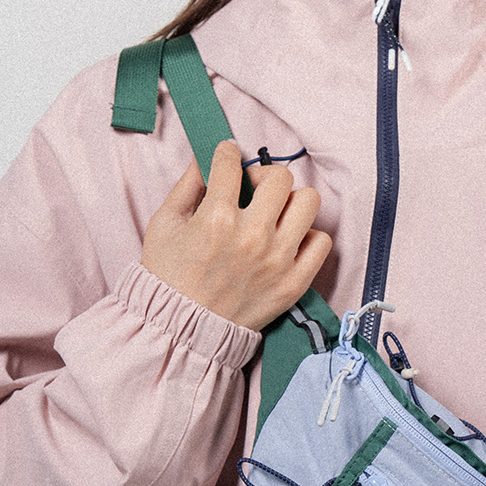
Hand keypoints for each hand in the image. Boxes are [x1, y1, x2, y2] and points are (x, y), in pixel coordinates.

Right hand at [141, 140, 331, 332]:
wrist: (181, 330)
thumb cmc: (168, 278)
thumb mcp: (163, 225)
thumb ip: (186, 186)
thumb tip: (204, 158)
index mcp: (216, 218)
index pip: (231, 163)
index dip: (227, 154)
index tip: (227, 158)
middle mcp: (252, 236)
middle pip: (279, 177)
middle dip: (263, 175)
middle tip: (252, 188)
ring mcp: (278, 260)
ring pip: (308, 202)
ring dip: (290, 201)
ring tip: (275, 214)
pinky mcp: (294, 282)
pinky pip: (321, 242)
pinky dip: (307, 236)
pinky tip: (287, 241)